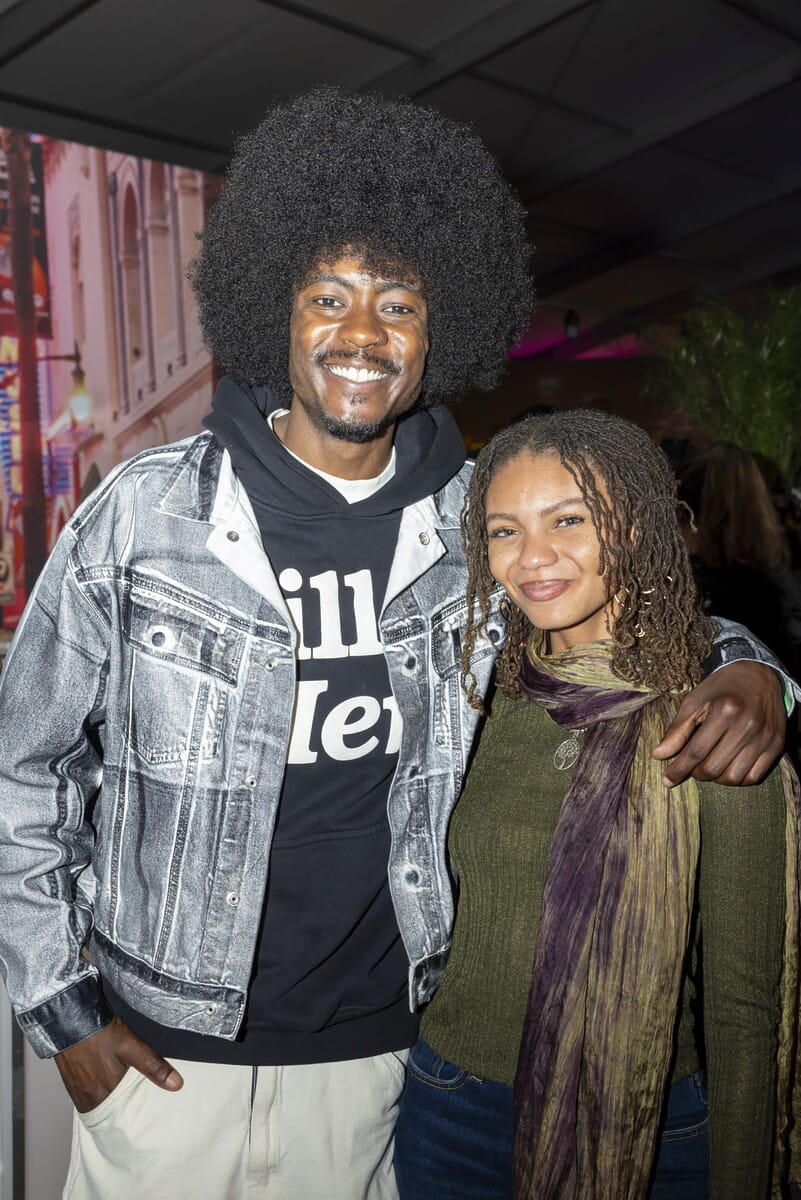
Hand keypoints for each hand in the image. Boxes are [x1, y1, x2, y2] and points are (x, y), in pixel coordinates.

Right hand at [55, 1017, 182, 1112]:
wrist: (70, 1018)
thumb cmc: (100, 1032)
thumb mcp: (132, 1046)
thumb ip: (153, 1066)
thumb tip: (175, 1084)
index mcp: (106, 1091)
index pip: (122, 1115)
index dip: (132, 1117)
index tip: (143, 1117)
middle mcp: (89, 1096)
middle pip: (109, 1111)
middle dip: (121, 1110)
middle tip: (133, 1106)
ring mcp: (77, 1091)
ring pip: (96, 1105)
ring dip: (107, 1103)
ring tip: (120, 1096)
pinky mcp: (70, 1082)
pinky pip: (84, 1098)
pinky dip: (95, 1096)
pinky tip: (103, 1085)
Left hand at [652, 661, 785, 786]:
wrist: (759, 674)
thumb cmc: (721, 688)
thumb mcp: (695, 701)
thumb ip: (677, 729)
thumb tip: (658, 755)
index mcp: (724, 710)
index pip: (696, 751)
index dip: (678, 769)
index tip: (666, 780)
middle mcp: (747, 725)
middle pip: (714, 768)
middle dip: (696, 773)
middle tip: (691, 767)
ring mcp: (764, 737)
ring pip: (734, 777)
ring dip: (716, 778)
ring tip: (709, 766)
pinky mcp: (776, 745)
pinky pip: (754, 777)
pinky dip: (737, 779)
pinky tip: (728, 767)